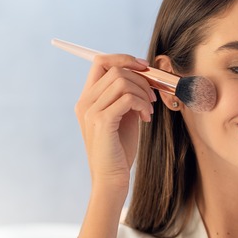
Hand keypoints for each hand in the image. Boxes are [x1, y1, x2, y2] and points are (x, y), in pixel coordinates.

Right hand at [74, 54, 155, 188]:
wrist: (112, 179)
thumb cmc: (119, 149)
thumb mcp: (124, 116)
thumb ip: (127, 95)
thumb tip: (145, 75)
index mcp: (88, 98)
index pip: (100, 61)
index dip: (124, 58)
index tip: (144, 67)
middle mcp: (85, 102)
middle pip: (114, 68)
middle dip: (140, 78)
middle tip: (152, 97)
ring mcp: (91, 111)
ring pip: (122, 81)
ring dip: (143, 92)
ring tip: (148, 110)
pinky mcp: (101, 121)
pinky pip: (127, 98)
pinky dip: (141, 104)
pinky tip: (145, 118)